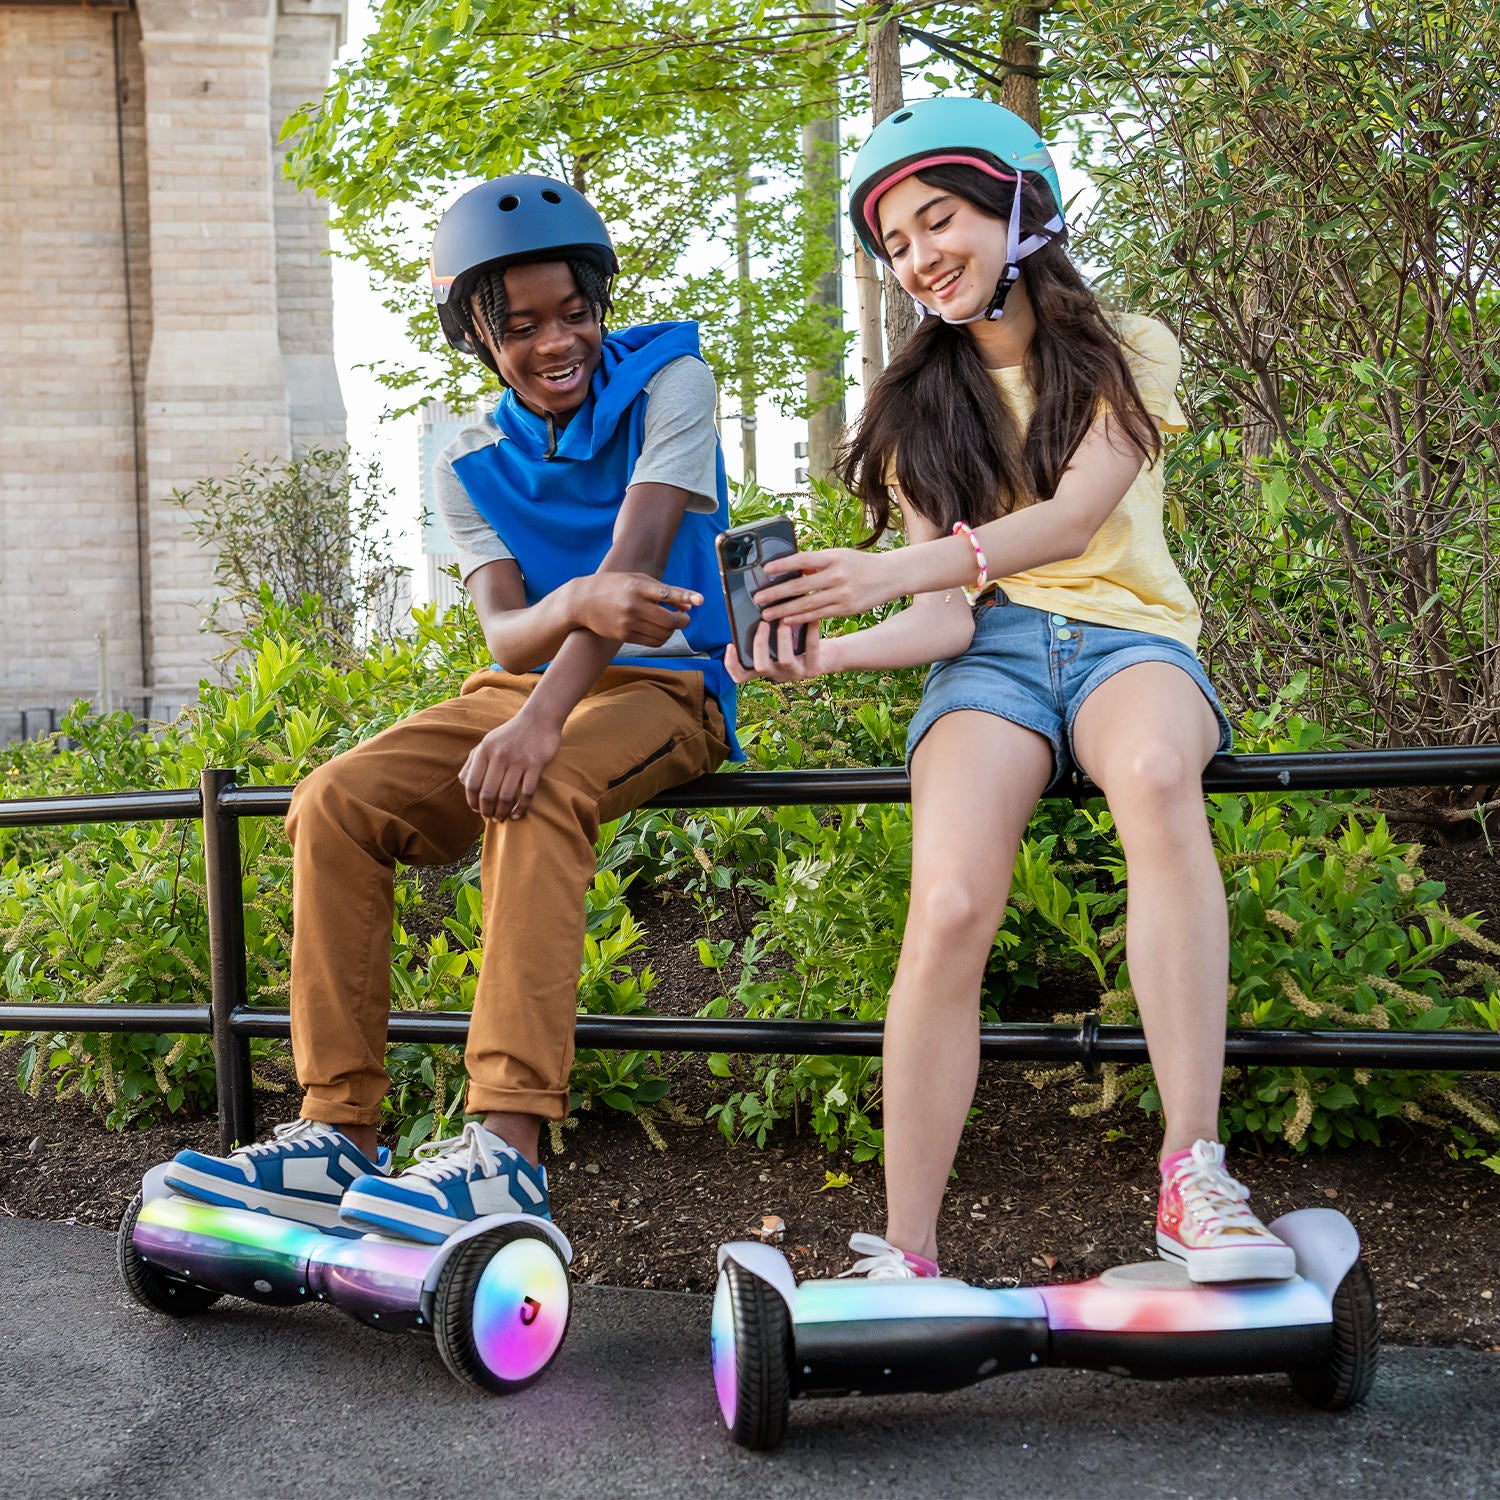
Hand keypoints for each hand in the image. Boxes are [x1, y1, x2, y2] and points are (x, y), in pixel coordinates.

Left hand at [460, 713, 561, 820]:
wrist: (539, 718)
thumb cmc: (511, 733)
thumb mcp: (488, 741)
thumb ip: (473, 760)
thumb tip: (464, 782)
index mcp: (484, 750)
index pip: (472, 784)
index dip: (472, 801)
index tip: (476, 809)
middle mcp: (499, 755)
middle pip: (488, 793)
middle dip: (487, 810)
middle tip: (490, 817)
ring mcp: (518, 760)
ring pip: (506, 796)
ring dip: (502, 812)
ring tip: (501, 818)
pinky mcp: (536, 764)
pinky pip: (527, 793)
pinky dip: (521, 808)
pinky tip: (517, 814)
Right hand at [572, 573, 699, 644]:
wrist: (582, 601)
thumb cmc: (614, 586)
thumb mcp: (637, 580)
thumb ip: (663, 591)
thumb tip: (688, 607)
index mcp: (637, 586)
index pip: (667, 593)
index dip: (685, 597)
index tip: (700, 600)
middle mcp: (633, 605)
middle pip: (669, 620)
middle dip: (683, 621)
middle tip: (685, 618)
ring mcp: (628, 622)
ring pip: (663, 633)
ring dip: (672, 630)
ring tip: (670, 623)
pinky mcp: (625, 635)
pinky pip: (653, 642)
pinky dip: (663, 638)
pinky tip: (661, 631)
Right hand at [724, 621, 824, 683]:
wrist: (827, 656)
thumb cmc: (797, 642)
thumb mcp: (777, 639)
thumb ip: (765, 631)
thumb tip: (757, 606)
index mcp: (765, 667)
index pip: (741, 676)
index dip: (732, 664)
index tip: (731, 645)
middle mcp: (778, 674)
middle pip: (761, 667)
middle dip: (759, 644)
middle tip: (762, 622)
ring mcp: (796, 673)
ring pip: (785, 659)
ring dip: (783, 637)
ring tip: (784, 618)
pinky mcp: (814, 668)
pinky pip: (811, 649)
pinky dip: (810, 632)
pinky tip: (811, 618)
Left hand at [753, 547, 895, 625]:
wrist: (889, 576)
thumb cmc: (859, 564)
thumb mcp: (840, 556)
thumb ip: (817, 563)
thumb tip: (793, 570)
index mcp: (833, 557)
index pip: (803, 560)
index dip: (784, 565)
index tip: (766, 570)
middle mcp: (837, 575)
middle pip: (801, 586)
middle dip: (777, 594)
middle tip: (758, 599)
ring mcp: (842, 594)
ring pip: (807, 604)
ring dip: (784, 610)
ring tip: (766, 614)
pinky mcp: (845, 609)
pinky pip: (819, 616)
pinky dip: (801, 619)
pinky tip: (787, 621)